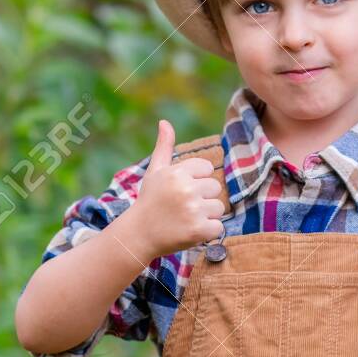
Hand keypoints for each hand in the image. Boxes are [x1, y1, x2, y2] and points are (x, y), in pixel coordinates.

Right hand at [128, 119, 226, 256]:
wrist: (138, 235)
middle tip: (183, 207)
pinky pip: (218, 227)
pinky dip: (208, 232)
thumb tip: (164, 121)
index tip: (181, 191)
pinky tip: (190, 231)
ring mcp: (193, 210)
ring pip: (219, 208)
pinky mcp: (198, 230)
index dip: (197, 180)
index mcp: (177, 172)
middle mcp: (186, 189)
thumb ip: (164, 146)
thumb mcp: (155, 171)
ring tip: (185, 219)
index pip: (207, 169)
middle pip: (215, 188)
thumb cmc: (149, 200)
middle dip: (203, 198)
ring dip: (206, 215)